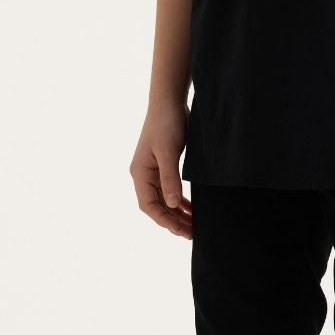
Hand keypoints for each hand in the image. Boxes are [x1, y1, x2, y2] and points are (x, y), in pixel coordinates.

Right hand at [130, 100, 193, 237]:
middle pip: (157, 206)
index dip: (164, 220)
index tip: (181, 231)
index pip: (149, 205)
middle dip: (173, 221)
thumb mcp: (169, 152)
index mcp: (140, 173)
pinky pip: (170, 190)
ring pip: (164, 200)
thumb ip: (170, 178)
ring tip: (194, 226)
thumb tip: (173, 204)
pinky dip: (180, 201)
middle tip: (193, 234)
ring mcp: (153, 171)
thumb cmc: (167, 123)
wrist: (169, 101)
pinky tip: (191, 209)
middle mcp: (144, 175)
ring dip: (178, 214)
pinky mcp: (164, 165)